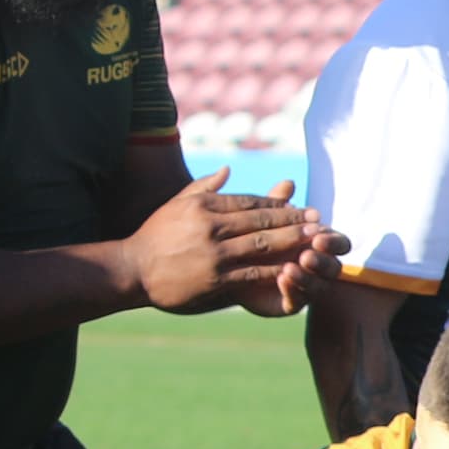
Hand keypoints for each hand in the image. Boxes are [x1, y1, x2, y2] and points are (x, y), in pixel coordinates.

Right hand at [125, 171, 329, 311]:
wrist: (130, 269)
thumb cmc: (153, 235)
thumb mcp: (175, 204)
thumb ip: (204, 187)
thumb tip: (228, 169)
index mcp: (204, 205)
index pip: (250, 201)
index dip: (279, 204)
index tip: (300, 205)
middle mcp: (210, 226)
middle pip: (262, 220)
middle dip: (294, 220)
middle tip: (318, 220)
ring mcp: (214, 253)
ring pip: (263, 245)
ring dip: (292, 242)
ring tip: (314, 241)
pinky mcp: (214, 278)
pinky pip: (252, 272)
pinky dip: (275, 270)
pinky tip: (292, 269)